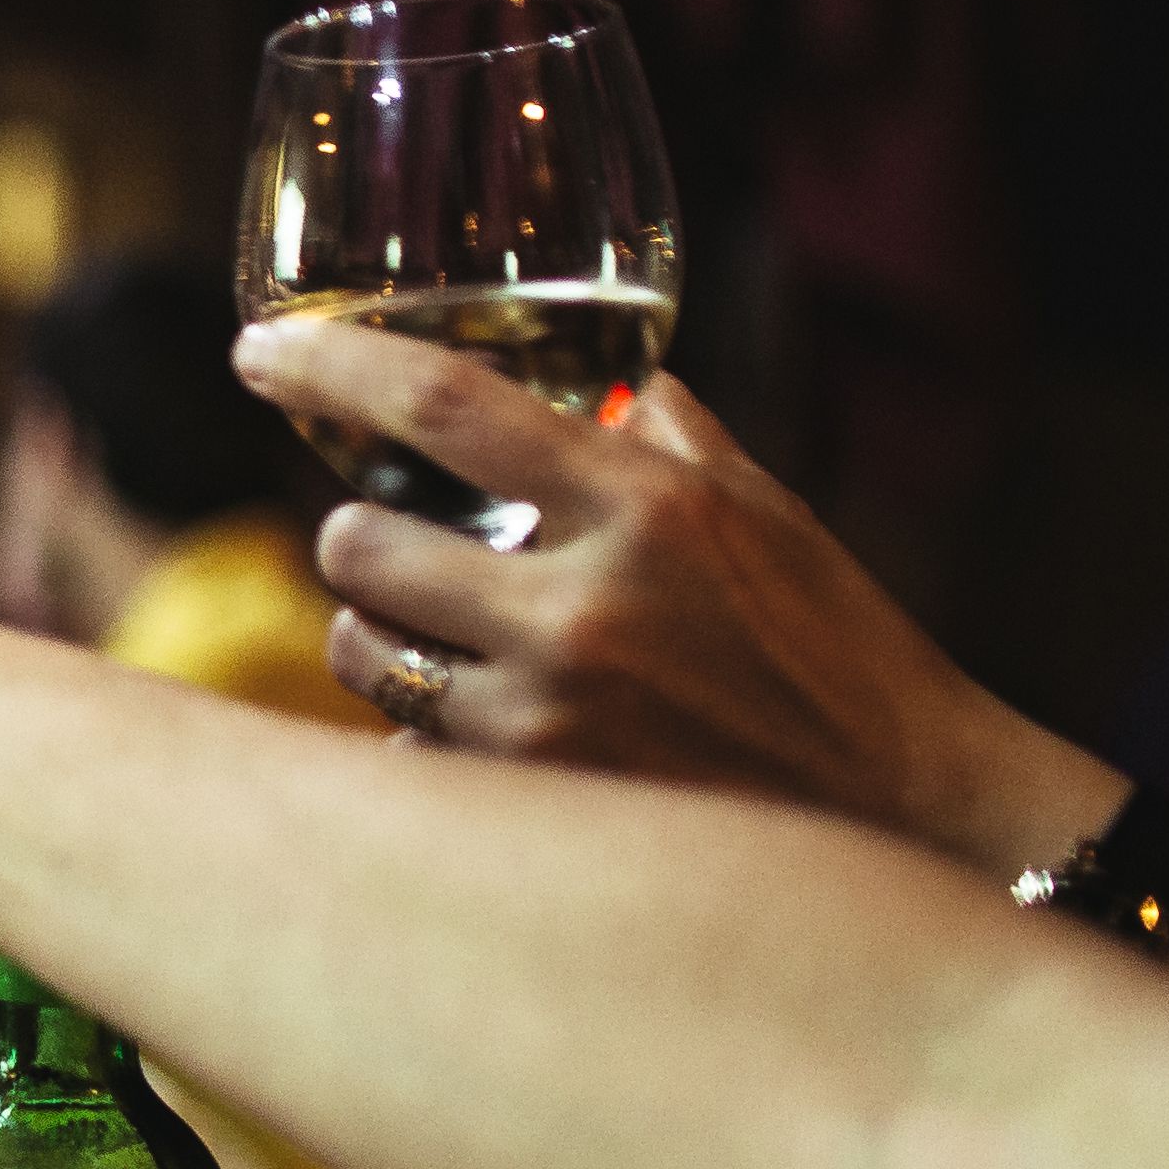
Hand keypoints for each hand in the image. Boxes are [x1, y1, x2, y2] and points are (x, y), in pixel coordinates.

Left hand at [229, 322, 1075, 857]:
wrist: (912, 815)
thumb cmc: (839, 651)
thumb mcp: (769, 516)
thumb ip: (669, 439)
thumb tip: (604, 383)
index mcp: (647, 507)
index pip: (447, 405)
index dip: (330, 367)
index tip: (256, 353)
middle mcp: (583, 608)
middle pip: (358, 544)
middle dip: (364, 542)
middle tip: (405, 552)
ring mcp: (549, 714)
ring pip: (364, 651)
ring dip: (382, 636)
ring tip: (450, 640)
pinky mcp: (530, 803)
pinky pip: (407, 747)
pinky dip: (427, 731)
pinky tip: (499, 730)